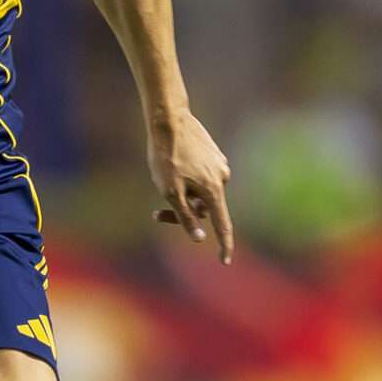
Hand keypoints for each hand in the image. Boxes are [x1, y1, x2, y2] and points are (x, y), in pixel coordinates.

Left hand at [148, 110, 234, 263]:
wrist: (169, 119)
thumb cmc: (166, 156)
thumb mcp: (170, 192)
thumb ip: (186, 217)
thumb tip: (199, 238)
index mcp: (213, 190)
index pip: (222, 224)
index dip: (223, 244)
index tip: (224, 260)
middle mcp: (222, 178)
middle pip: (204, 208)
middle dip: (184, 213)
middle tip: (157, 214)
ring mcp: (219, 165)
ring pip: (201, 191)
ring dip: (184, 194)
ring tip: (162, 178)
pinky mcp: (213, 155)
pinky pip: (201, 176)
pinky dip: (188, 180)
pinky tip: (172, 163)